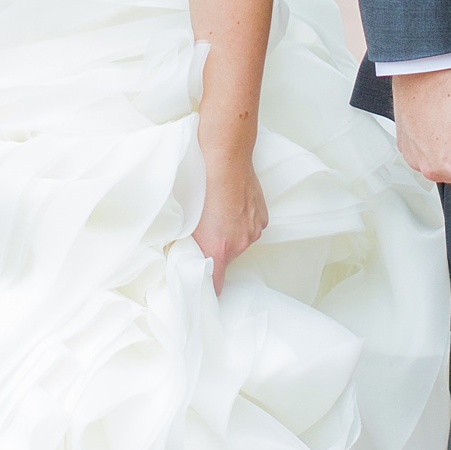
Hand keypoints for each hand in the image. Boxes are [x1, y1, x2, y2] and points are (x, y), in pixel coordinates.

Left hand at [195, 152, 267, 293]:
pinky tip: (233, 206)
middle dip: (217, 250)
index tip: (205, 291)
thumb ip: (191, 242)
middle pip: (227, 259)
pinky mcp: (263, 218)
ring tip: (221, 212)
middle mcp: (239, 244)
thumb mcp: (188, 219)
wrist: (225, 158)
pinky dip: (243, 222)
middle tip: (207, 231)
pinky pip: (251, 228)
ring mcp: (254, 230)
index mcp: (218, 248)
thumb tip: (188, 251)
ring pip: (240, 242)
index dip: (210, 288)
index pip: (216, 283)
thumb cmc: (202, 185)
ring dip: (231, 234)